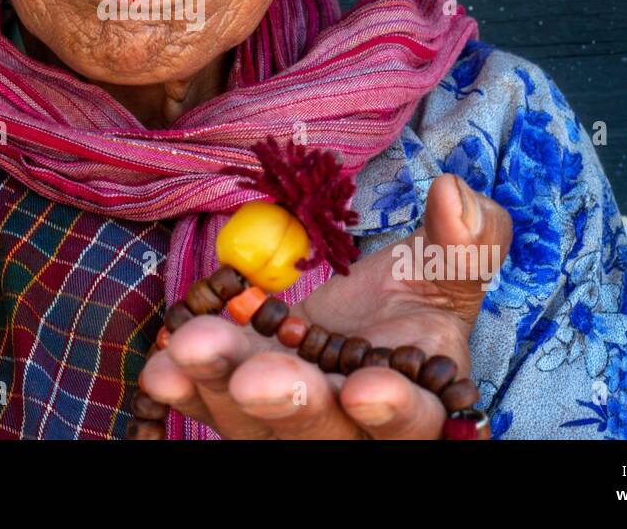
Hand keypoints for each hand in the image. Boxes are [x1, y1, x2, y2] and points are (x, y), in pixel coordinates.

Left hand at [139, 173, 511, 437]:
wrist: (360, 319)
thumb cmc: (412, 302)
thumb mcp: (447, 269)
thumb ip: (465, 242)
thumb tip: (454, 195)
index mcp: (421, 406)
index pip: (412, 423)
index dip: (393, 412)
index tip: (368, 389)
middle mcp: (351, 428)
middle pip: (323, 432)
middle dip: (290, 405)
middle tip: (257, 380)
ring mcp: (289, 423)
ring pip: (253, 422)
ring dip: (220, 386)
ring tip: (188, 349)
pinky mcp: (237, 402)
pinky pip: (209, 401)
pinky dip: (184, 384)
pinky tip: (161, 361)